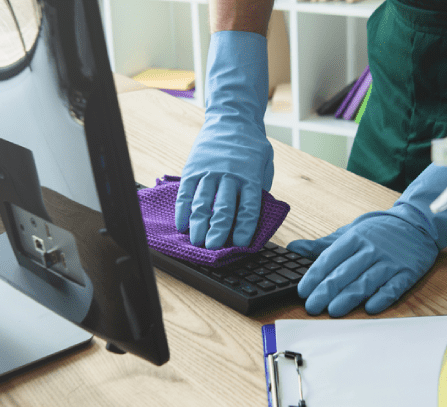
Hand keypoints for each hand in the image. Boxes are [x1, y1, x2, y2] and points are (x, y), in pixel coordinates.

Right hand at [175, 31, 273, 248]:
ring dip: (198, 224)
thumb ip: (260, 188)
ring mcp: (209, 172)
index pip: (248, 207)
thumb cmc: (251, 146)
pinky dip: (182, 209)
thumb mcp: (265, 164)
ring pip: (202, 202)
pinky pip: (186, 192)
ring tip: (196, 241)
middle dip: (217, 230)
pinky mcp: (193, 168)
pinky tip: (181, 224)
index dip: (244, 228)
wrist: (231, 118)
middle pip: (223, 207)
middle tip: (212, 248)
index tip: (240, 244)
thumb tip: (254, 216)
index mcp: (250, 177)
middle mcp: (229, 175)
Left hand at [288, 163, 446, 316]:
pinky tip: (371, 308)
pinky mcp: (407, 273)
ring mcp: (390, 262)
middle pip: (345, 272)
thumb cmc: (379, 231)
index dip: (315, 275)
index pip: (330, 258)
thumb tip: (293, 248)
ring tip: (333, 311)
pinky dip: (382, 297)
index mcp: (354, 238)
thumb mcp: (349, 232)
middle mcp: (371, 249)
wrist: (418, 224)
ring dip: (349, 297)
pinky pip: (393, 287)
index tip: (302, 290)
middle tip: (312, 306)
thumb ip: (322, 245)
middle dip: (326, 291)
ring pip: (366, 281)